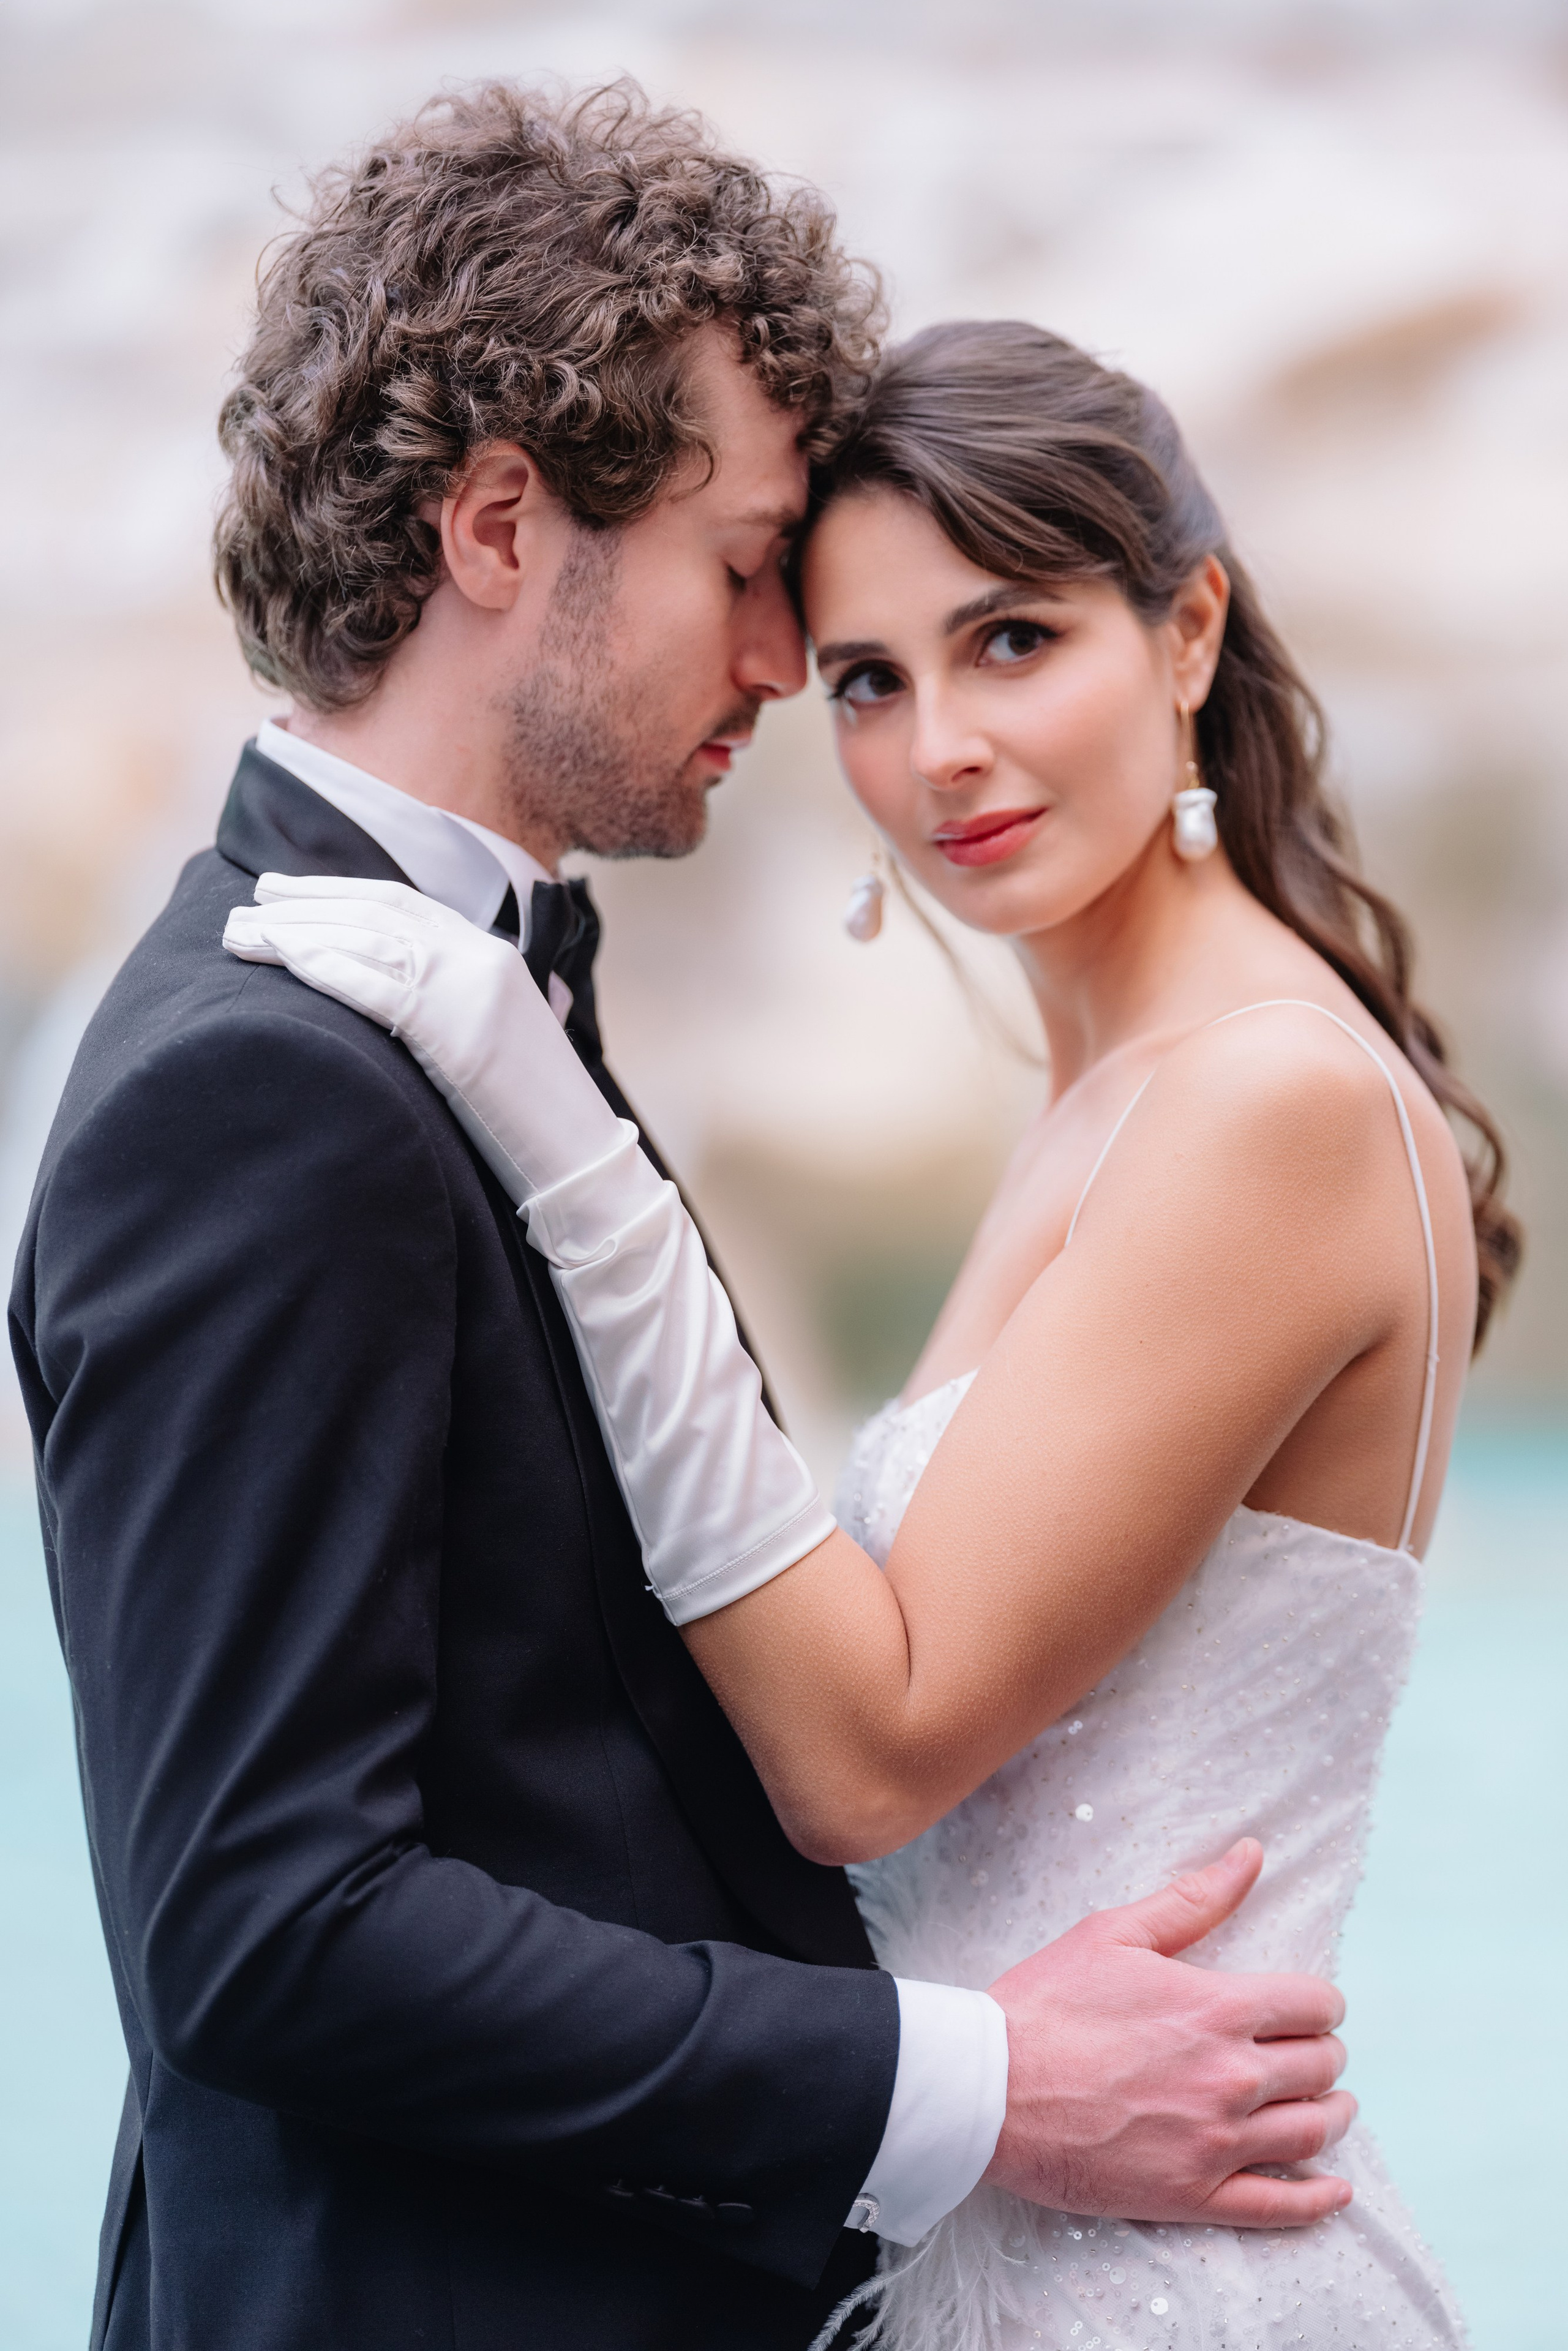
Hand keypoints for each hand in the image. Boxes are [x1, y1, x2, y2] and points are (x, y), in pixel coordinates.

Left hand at [224, 874, 620, 1198]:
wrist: (580, 1159)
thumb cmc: (530, 1116)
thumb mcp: (492, 1039)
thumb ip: (450, 1004)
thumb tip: (390, 998)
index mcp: (493, 955)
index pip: (403, 904)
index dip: (339, 891)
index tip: (288, 891)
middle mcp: (481, 958)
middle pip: (377, 912)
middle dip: (306, 902)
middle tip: (250, 901)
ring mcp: (472, 990)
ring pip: (368, 940)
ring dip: (296, 932)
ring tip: (241, 931)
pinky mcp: (458, 1031)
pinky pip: (377, 986)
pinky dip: (325, 966)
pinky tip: (283, 957)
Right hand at [984, 1838, 1353, 2227]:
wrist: (989, 2087)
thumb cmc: (1047, 2003)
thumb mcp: (1116, 1932)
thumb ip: (1195, 1897)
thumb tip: (1252, 1852)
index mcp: (1218, 2009)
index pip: (1314, 2005)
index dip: (1319, 2003)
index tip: (1310, 2008)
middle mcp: (1230, 2078)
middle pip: (1320, 2068)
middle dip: (1324, 2055)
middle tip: (1311, 2053)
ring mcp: (1214, 2144)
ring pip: (1311, 2134)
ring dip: (1332, 2117)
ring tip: (1329, 2107)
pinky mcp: (1191, 2196)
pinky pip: (1278, 2207)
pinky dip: (1317, 2201)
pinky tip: (1332, 2190)